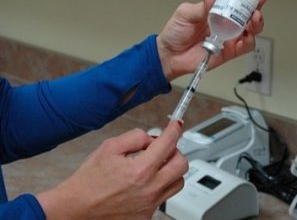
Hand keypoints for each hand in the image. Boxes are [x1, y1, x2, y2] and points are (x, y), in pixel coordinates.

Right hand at [37, 121, 186, 219]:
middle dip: (175, 152)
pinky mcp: (147, 216)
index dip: (174, 130)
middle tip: (164, 149)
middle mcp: (149, 189)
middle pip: (181, 165)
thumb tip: (152, 138)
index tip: (176, 125)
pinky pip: (163, 197)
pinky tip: (144, 184)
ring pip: (177, 182)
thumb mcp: (109, 148)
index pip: (168, 144)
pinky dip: (158, 187)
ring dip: (171, 171)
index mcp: (139, 170)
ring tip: (155, 167)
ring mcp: (150, 205)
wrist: (76, 208)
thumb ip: (135, 138)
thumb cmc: (89, 180)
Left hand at [157, 0, 268, 80]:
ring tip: (254, 18)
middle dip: (257, 3)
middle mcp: (226, 22)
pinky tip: (246, 36)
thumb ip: (201, 7)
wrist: (171, 55)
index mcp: (216, 9)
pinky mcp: (230, 51)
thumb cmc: (176, 33)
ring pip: (252, 28)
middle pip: (247, 11)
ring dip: (257, 22)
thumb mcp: (185, 14)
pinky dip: (249, 41)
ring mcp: (230, 37)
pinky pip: (246, 46)